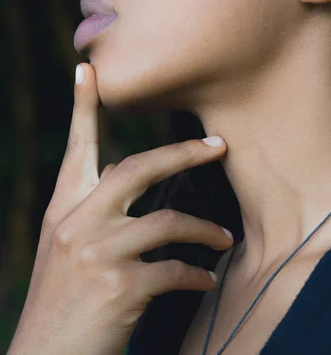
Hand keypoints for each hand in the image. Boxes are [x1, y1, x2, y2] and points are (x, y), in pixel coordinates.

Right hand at [7, 63, 232, 354]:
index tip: (88, 70)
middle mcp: (77, 223)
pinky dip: (198, 274)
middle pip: (137, 168)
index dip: (81, 107)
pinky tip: (207, 280)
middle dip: (183, 153)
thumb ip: (93, 214)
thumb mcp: (65, 249)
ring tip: (225, 239)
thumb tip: (126, 182)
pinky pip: (175, 268)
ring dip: (205, 230)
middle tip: (218, 146)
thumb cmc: (63, 303)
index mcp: (63, 210)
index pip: (76, 149)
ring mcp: (98, 253)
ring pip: (168, 220)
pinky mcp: (120, 287)